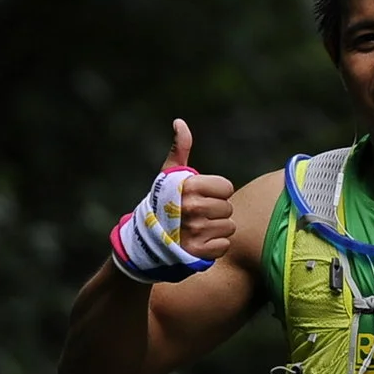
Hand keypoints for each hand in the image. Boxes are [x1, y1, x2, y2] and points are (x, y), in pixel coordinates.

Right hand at [163, 118, 237, 262]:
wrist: (145, 241)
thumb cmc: (162, 203)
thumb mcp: (168, 175)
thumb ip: (180, 148)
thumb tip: (179, 122)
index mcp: (189, 186)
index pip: (226, 187)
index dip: (216, 192)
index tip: (201, 196)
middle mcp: (192, 208)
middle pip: (228, 208)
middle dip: (216, 211)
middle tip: (198, 215)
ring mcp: (195, 231)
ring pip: (228, 227)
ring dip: (216, 229)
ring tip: (198, 229)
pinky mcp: (198, 252)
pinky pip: (224, 245)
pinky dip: (214, 246)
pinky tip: (200, 243)